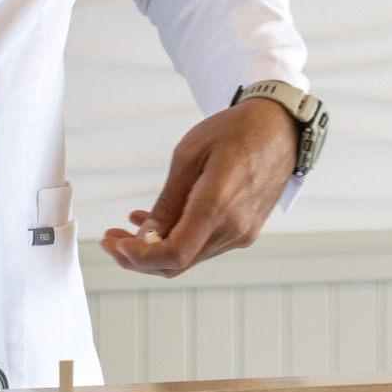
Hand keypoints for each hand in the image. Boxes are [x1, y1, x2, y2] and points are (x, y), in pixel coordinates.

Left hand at [100, 98, 297, 277]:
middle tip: (112, 241)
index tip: (114, 245)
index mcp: (219, 204)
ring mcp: (243, 232)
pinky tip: (160, 223)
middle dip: (139, 258)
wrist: (279, 128)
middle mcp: (234, 227)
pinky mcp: (245, 230)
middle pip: (179, 263)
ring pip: (190, 257)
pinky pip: (205, 245)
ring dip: (157, 249)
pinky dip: (179, 241)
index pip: (174, 254)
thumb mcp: (189, 155)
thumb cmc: (237, 131)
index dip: (139, 258)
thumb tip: (146, 235)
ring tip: (131, 228)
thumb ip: (168, 201)